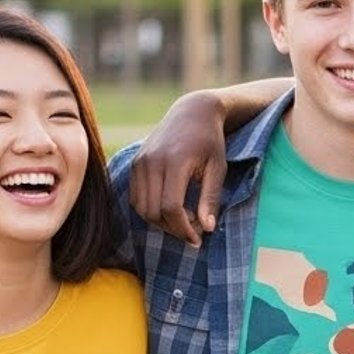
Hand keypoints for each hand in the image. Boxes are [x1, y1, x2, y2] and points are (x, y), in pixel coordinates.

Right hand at [127, 91, 229, 246]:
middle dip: (173, 229)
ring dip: (160, 223)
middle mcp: (152, 162)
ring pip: (141, 208)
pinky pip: (136, 198)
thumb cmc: (210, 141)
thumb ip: (210, 198)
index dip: (183, 229)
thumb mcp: (218, 168)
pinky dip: (150, 210)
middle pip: (153, 211)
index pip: (171, 207)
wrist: (192, 113)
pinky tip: (170, 211)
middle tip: (194, 233)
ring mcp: (139, 162)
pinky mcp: (135, 164)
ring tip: (184, 222)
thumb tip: (206, 228)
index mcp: (175, 162)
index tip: (198, 240)